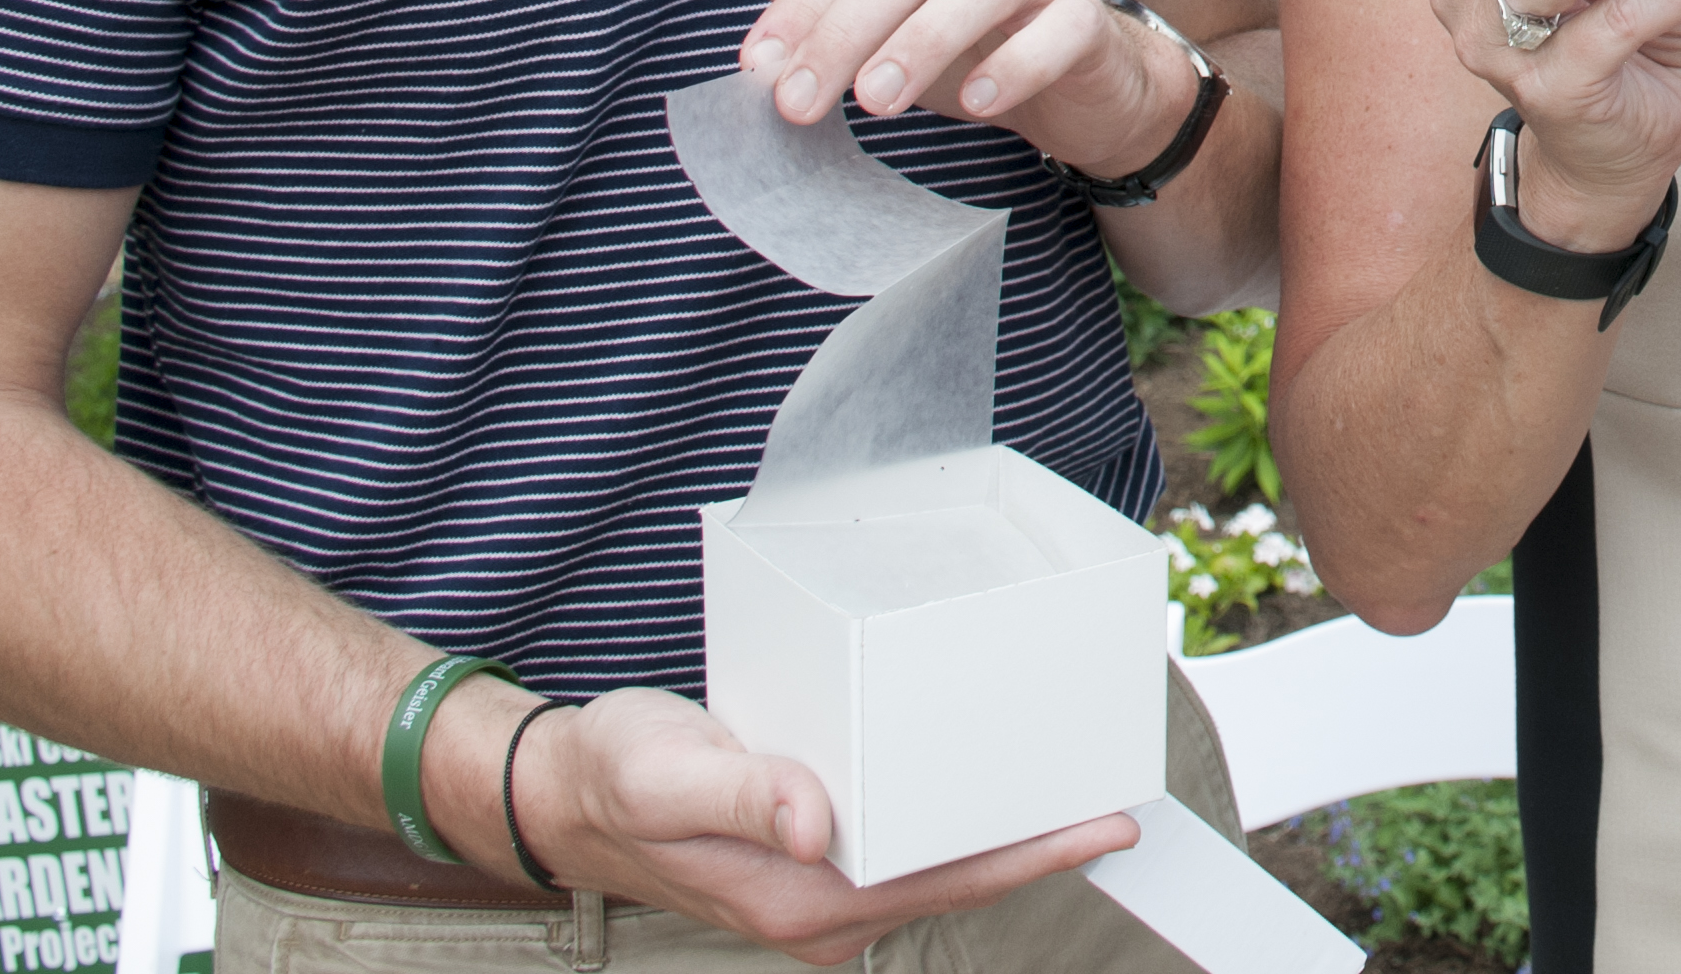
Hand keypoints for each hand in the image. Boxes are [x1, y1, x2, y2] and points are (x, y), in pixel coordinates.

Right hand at [499, 688, 1132, 961]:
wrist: (564, 791)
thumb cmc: (613, 777)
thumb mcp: (671, 774)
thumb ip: (745, 795)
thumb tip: (817, 820)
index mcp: (800, 897)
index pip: (945, 879)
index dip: (1031, 854)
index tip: (1103, 825)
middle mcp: (821, 907)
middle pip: (958, 878)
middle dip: (1038, 842)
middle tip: (1116, 795)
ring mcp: (820, 890)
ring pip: (937, 866)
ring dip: (1002, 832)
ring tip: (1071, 786)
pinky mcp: (814, 860)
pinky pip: (907, 848)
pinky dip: (956, 822)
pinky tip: (983, 787)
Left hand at [732, 0, 1183, 178]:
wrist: (1077, 89)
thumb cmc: (966, 48)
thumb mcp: (880, 24)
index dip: (803, 6)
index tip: (759, 68)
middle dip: (845, 33)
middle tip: (799, 103)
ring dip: (922, 42)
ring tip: (875, 104)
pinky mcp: (1089, 18)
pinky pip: (1058, 30)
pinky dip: (1014, 64)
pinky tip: (977, 101)